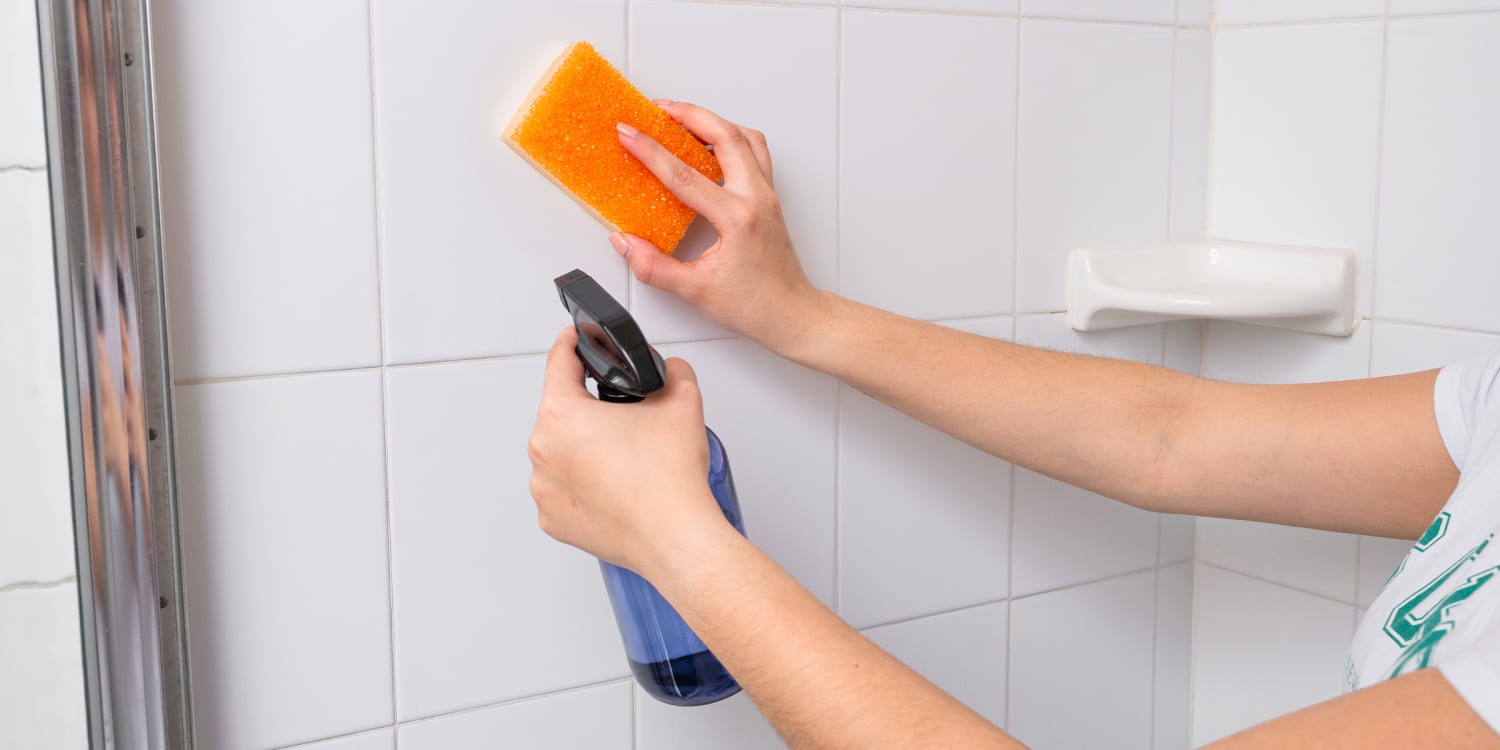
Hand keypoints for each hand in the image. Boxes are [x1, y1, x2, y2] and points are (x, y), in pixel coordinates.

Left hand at [528, 326, 730, 574]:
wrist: (676, 537)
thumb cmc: (669, 480)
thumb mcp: (682, 400)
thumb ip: (671, 371)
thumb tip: (667, 372)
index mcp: (562, 414)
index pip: (559, 362)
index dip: (571, 343)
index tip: (575, 339)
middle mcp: (543, 451)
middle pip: (560, 412)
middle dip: (589, 409)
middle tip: (625, 418)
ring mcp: (544, 490)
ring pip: (561, 453)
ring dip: (584, 449)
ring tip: (624, 458)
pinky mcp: (553, 520)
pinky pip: (563, 490)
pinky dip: (582, 485)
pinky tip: (615, 487)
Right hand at [613, 100, 826, 353]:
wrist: (792, 315)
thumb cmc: (756, 305)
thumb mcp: (696, 291)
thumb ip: (654, 267)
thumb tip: (626, 243)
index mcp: (738, 219)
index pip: (685, 175)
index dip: (651, 151)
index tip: (629, 133)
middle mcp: (757, 199)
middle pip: (725, 135)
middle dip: (688, 114)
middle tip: (658, 108)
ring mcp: (767, 195)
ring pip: (745, 138)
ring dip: (713, 121)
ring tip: (683, 118)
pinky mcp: (770, 198)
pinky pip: (754, 152)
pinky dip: (731, 137)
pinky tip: (711, 143)